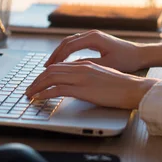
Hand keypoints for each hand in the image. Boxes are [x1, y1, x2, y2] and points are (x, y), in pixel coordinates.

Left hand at [26, 60, 158, 108]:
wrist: (132, 88)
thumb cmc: (121, 85)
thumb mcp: (102, 75)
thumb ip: (88, 74)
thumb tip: (77, 81)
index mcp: (86, 63)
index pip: (59, 65)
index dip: (46, 73)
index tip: (39, 80)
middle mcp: (81, 67)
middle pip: (52, 69)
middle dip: (37, 79)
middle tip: (29, 88)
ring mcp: (81, 77)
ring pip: (51, 77)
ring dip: (37, 85)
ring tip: (29, 93)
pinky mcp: (82, 89)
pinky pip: (57, 89)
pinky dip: (44, 93)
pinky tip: (38, 98)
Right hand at [44, 30, 144, 72]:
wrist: (140, 54)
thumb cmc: (127, 60)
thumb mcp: (107, 65)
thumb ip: (88, 65)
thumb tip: (71, 68)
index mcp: (94, 38)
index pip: (69, 46)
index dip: (57, 58)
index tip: (48, 68)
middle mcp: (91, 34)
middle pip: (66, 42)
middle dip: (55, 55)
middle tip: (45, 67)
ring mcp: (93, 36)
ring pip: (70, 42)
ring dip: (59, 53)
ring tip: (50, 65)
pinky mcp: (95, 40)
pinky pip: (76, 44)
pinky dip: (67, 52)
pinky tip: (63, 62)